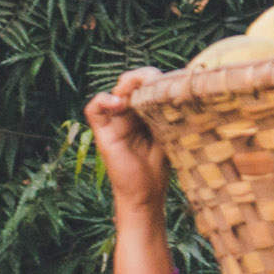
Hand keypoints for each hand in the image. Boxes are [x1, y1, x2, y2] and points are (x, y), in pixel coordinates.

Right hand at [84, 68, 170, 214]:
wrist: (146, 194)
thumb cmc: (159, 168)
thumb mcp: (170, 135)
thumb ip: (169, 114)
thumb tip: (180, 91)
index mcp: (145, 113)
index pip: (146, 84)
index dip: (154, 79)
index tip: (169, 84)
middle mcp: (128, 114)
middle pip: (130, 83)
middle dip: (142, 78)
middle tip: (155, 83)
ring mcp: (114, 123)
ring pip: (113, 91)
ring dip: (126, 86)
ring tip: (137, 91)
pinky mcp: (103, 133)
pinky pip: (94, 109)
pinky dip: (103, 100)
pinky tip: (119, 103)